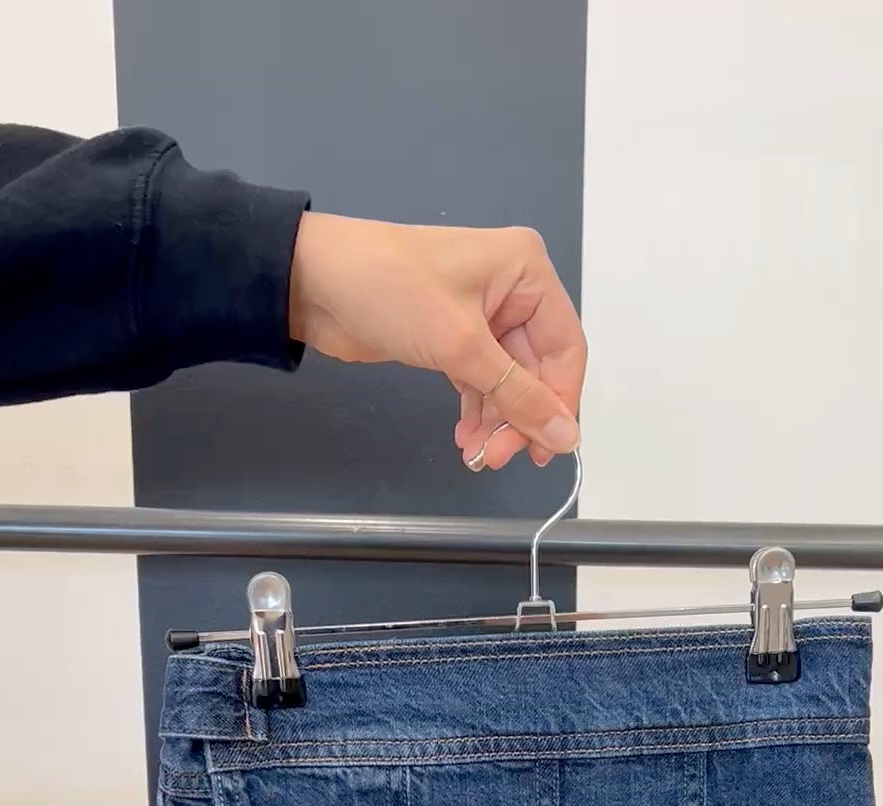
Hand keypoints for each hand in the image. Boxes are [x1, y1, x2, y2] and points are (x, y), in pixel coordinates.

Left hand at [288, 212, 584, 471]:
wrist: (314, 281)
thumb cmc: (392, 292)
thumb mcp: (461, 345)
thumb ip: (518, 395)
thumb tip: (568, 437)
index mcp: (527, 272)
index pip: (566, 348)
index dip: (560, 403)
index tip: (545, 449)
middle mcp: (513, 289)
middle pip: (537, 370)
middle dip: (520, 417)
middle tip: (498, 456)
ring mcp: (483, 314)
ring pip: (509, 381)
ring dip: (497, 421)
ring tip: (478, 454)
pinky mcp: (453, 335)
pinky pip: (481, 381)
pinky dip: (476, 410)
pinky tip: (466, 437)